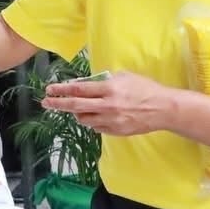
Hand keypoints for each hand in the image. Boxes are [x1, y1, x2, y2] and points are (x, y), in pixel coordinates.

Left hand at [40, 71, 176, 136]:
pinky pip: (96, 127)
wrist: (163, 109)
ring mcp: (111, 121)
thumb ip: (104, 80)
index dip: (62, 89)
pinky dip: (92, 120)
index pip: (79, 89)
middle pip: (76, 106)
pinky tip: (96, 115)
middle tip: (46, 102)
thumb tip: (86, 84)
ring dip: (77, 113)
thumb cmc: (145, 88)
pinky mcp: (115, 131)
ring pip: (84, 119)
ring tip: (77, 108)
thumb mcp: (124, 76)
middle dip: (58, 104)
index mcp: (109, 89)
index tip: (50, 89)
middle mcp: (107, 106)